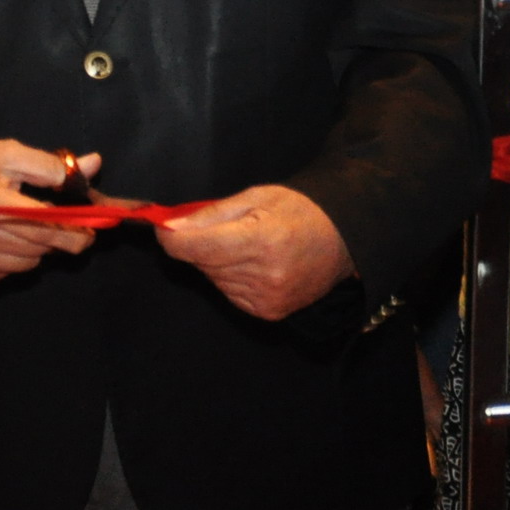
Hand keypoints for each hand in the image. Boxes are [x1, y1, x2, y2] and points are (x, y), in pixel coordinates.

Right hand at [0, 140, 100, 282]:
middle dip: (59, 235)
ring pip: (30, 262)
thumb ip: (51, 165)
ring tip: (21, 224)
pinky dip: (16, 257)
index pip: (46, 226)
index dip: (76, 230)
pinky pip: (11, 271)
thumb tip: (94, 165)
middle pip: (43, 247)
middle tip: (58, 220)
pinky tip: (2, 237)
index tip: (90, 227)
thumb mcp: (7, 154)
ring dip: (37, 247)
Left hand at [154, 184, 351, 320]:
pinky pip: (229, 293)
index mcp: (260, 240)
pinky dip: (231, 278)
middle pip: (201, 263)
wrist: (343, 240)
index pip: (193, 248)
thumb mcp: (255, 198)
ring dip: (217, 262)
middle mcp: (263, 275)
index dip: (171, 238)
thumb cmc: (300, 211)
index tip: (166, 227)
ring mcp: (267, 298)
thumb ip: (210, 214)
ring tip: (246, 246)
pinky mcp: (269, 312)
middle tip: (221, 229)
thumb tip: (170, 227)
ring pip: (214, 279)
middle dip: (199, 245)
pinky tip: (253, 265)